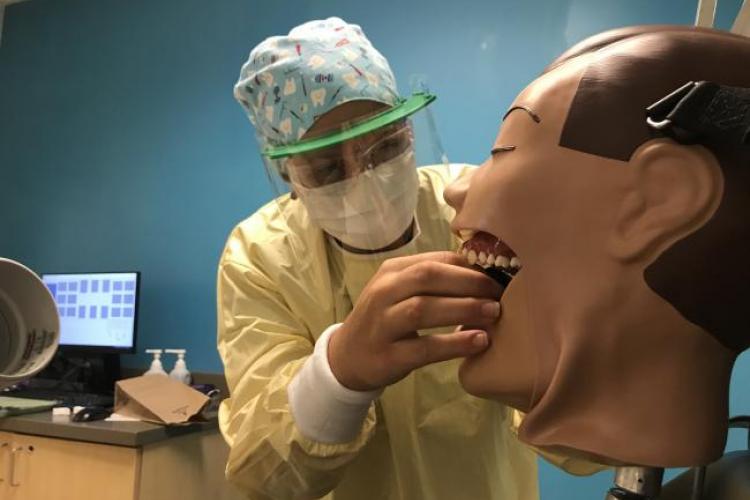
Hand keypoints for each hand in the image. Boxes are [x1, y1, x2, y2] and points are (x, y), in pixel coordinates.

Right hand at [328, 251, 502, 390]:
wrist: (347, 357)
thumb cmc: (385, 320)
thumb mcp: (400, 292)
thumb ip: (433, 281)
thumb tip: (484, 272)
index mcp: (391, 271)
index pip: (434, 260)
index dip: (469, 265)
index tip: (498, 274)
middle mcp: (383, 292)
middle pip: (428, 277)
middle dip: (469, 282)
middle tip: (500, 292)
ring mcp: (382, 324)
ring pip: (423, 308)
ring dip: (464, 308)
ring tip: (494, 313)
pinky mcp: (387, 356)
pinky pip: (424, 348)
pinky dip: (454, 343)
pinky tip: (479, 341)